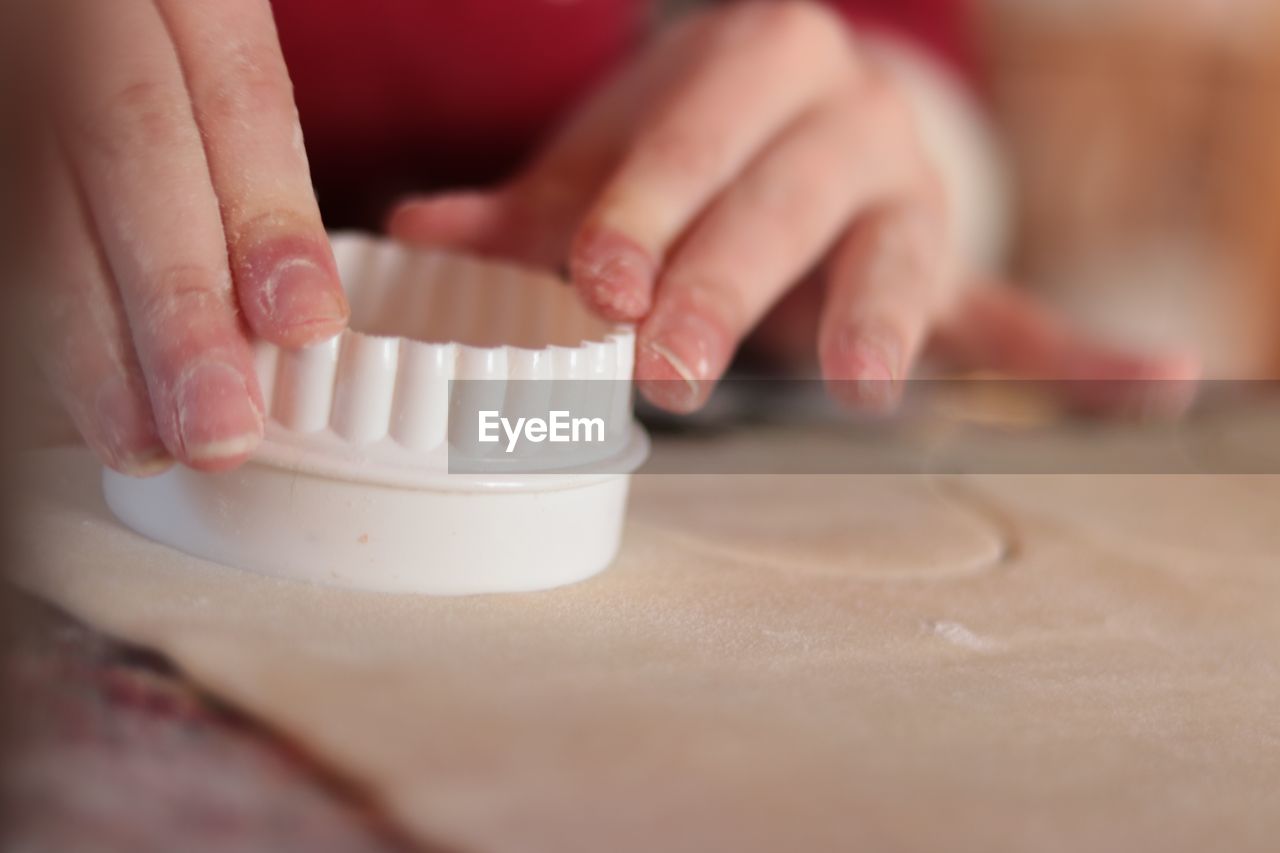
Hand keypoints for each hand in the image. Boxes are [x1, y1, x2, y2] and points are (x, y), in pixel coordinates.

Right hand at [27, 0, 346, 474]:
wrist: (62, 14)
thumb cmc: (152, 30)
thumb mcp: (206, 41)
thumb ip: (244, 148)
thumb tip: (296, 311)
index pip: (235, 98)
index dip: (270, 218)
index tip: (306, 325)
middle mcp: (83, 22)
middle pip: (131, 160)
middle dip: (179, 307)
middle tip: (221, 425)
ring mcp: (15, 74)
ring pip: (39, 209)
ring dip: (93, 340)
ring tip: (144, 438)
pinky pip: (10, 228)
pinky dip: (39, 317)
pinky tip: (78, 391)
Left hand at [391, 1, 1196, 414]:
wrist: (789, 125)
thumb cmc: (686, 152)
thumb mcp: (608, 169)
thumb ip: (524, 208)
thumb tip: (412, 232)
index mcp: (754, 59)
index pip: (697, 126)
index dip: (647, 200)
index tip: (599, 281)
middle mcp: (849, 111)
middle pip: (790, 192)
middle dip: (725, 276)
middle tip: (664, 364)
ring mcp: (909, 194)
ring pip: (898, 250)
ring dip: (873, 320)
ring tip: (858, 385)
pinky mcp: (951, 275)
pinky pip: (1021, 314)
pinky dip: (1087, 358)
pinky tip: (1166, 380)